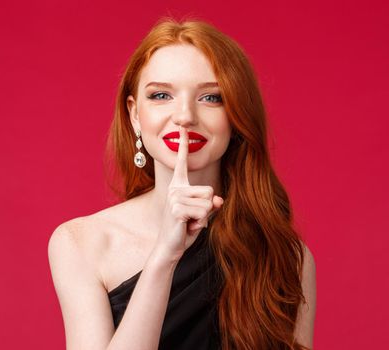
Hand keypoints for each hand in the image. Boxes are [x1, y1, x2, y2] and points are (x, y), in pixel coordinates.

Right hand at [154, 125, 223, 260]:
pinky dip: (200, 223)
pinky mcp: (177, 208)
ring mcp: (175, 197)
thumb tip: (218, 200)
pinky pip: (203, 212)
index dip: (183, 145)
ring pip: (208, 202)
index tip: (182, 128)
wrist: (170, 247)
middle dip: (207, 208)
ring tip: (189, 222)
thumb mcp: (202, 214)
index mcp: (179, 185)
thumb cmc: (185, 229)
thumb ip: (211, 204)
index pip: (183, 162)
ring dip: (203, 217)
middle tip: (192, 218)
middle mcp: (175, 188)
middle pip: (209, 190)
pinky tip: (187, 227)